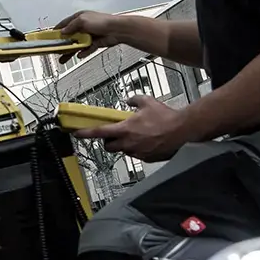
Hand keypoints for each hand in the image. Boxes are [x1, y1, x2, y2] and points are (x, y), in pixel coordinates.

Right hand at [55, 10, 120, 63]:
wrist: (117, 30)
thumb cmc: (103, 22)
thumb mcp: (82, 21)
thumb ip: (71, 27)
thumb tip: (63, 31)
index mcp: (79, 18)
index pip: (64, 24)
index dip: (57, 30)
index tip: (50, 37)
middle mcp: (83, 26)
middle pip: (69, 36)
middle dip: (62, 44)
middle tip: (56, 50)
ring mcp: (89, 35)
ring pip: (76, 45)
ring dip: (70, 51)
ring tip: (64, 58)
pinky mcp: (94, 43)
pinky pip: (86, 49)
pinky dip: (83, 52)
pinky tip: (79, 55)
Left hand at [71, 93, 189, 161]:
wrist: (183, 131)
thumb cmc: (166, 117)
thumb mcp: (147, 102)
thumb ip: (134, 100)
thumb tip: (129, 101)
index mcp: (125, 129)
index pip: (99, 132)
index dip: (86, 133)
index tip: (77, 133)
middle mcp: (128, 143)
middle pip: (109, 147)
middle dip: (109, 141)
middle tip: (115, 134)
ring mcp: (137, 152)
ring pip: (123, 151)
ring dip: (124, 145)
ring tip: (137, 136)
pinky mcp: (146, 159)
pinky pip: (136, 155)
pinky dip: (137, 149)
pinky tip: (147, 141)